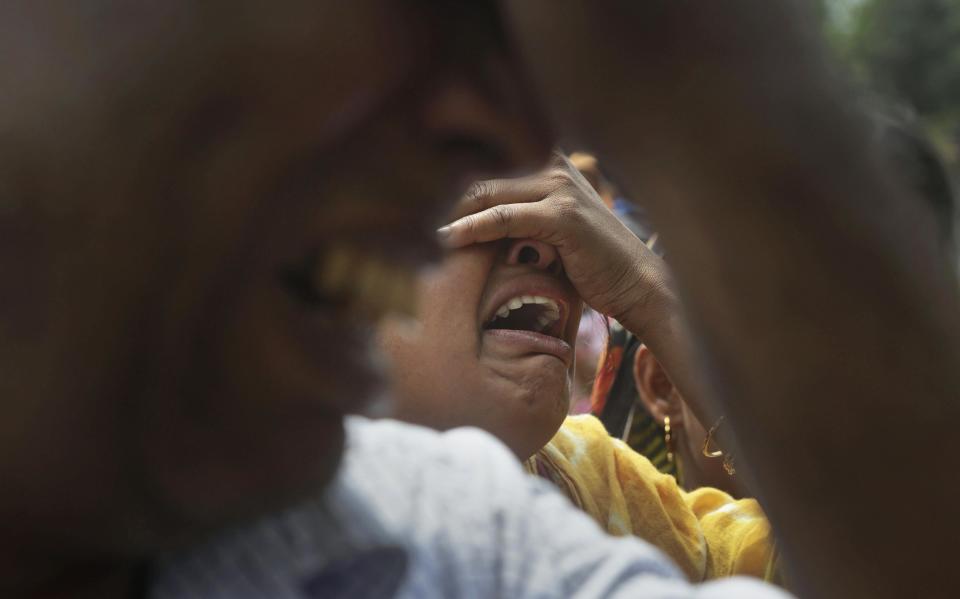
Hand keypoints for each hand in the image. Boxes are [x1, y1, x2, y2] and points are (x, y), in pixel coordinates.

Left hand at [438, 153, 674, 334]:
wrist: (636, 284)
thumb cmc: (592, 266)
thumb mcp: (549, 236)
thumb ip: (515, 224)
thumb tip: (464, 232)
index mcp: (550, 166)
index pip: (487, 173)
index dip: (452, 194)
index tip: (418, 213)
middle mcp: (554, 168)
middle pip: (481, 182)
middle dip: (445, 206)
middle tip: (412, 231)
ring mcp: (559, 188)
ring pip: (487, 195)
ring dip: (453, 219)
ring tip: (422, 241)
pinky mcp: (562, 215)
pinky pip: (504, 218)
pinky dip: (473, 229)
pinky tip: (449, 241)